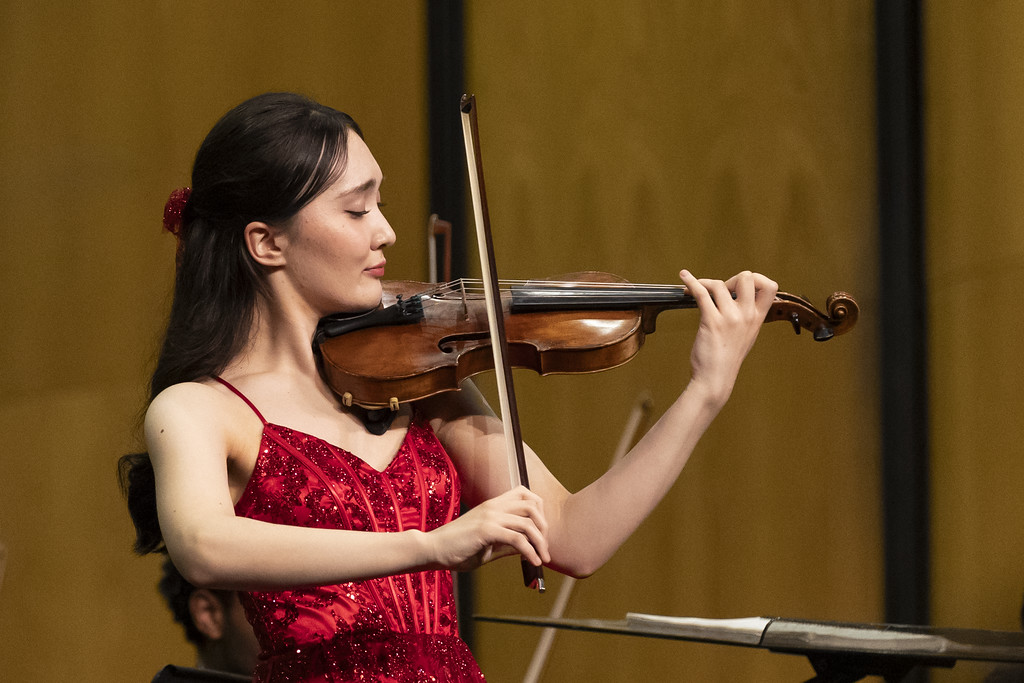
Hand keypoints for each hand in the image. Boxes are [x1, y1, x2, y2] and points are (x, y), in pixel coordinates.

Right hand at [426, 486, 549, 571]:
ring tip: (542, 559)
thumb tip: (528, 547)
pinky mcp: (486, 530)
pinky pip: (517, 539)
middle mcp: (493, 506)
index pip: (525, 494)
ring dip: (540, 543)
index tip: (540, 532)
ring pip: (528, 523)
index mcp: (493, 505)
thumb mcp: (488, 544)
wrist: (432, 550)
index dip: (539, 510)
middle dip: (544, 527)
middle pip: (532, 506)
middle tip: (544, 548)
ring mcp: (490, 516)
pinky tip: (532, 562)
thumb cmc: (456, 548)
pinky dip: (529, 551)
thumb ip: (507, 543)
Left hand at [679, 269, 778, 406]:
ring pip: (719, 284)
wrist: (715, 379)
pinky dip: (690, 282)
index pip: (771, 287)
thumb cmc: (726, 359)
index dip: (757, 278)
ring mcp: (729, 318)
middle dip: (731, 278)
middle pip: (747, 278)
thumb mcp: (746, 336)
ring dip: (705, 282)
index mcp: (757, 318)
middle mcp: (746, 315)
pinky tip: (684, 278)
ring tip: (697, 289)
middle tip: (720, 290)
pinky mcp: (711, 321)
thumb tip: (736, 298)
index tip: (741, 285)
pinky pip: (701, 293)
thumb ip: (746, 317)